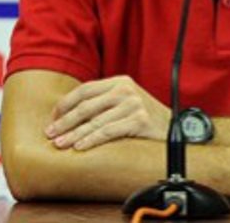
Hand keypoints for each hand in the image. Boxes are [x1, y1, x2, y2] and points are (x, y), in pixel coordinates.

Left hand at [44, 75, 170, 149]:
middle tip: (50, 134)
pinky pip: (108, 131)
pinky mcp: (139, 120)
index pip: (84, 91)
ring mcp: (133, 104)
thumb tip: (68, 116)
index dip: (65, 105)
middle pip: (86, 106)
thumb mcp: (126, 103)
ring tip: (60, 144)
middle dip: (65, 121)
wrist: (179, 130)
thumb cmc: (147, 120)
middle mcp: (125, 89)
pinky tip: (80, 147)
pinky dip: (91, 140)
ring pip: (95, 121)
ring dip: (74, 134)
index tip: (52, 120)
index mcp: (119, 81)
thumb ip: (104, 103)